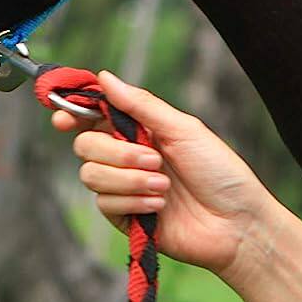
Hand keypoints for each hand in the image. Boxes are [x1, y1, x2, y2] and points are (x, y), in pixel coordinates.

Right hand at [51, 68, 276, 281]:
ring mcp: (124, 188)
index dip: (72, 113)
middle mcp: (125, 157)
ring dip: (128, 179)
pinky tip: (159, 205)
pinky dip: (132, 201)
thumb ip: (141, 105)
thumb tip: (105, 77)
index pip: (92, 116)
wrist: (237, 224)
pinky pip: (104, 203)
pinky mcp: (125, 217)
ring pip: (90, 174)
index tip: (64, 118)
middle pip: (84, 144)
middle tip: (153, 158)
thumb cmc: (220, 172)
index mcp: (137, 130)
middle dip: (115, 152)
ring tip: (163, 184)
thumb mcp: (183, 129)